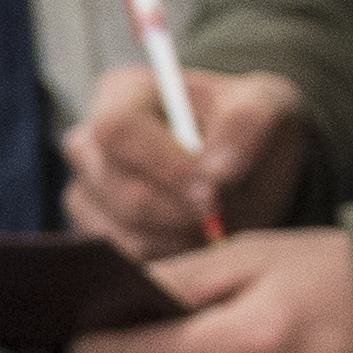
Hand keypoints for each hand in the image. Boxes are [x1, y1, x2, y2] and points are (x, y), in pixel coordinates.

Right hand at [63, 63, 312, 255]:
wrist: (244, 163)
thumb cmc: (246, 123)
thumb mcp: (265, 104)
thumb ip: (247, 127)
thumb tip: (219, 173)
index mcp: (121, 93)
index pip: (119, 131)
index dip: (164, 166)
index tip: (213, 191)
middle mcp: (90, 143)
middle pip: (124, 190)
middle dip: (184, 211)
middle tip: (229, 212)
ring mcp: (87, 191)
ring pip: (128, 233)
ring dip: (185, 237)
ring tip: (220, 218)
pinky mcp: (97, 232)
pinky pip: (132, 259)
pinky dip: (175, 255)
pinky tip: (199, 234)